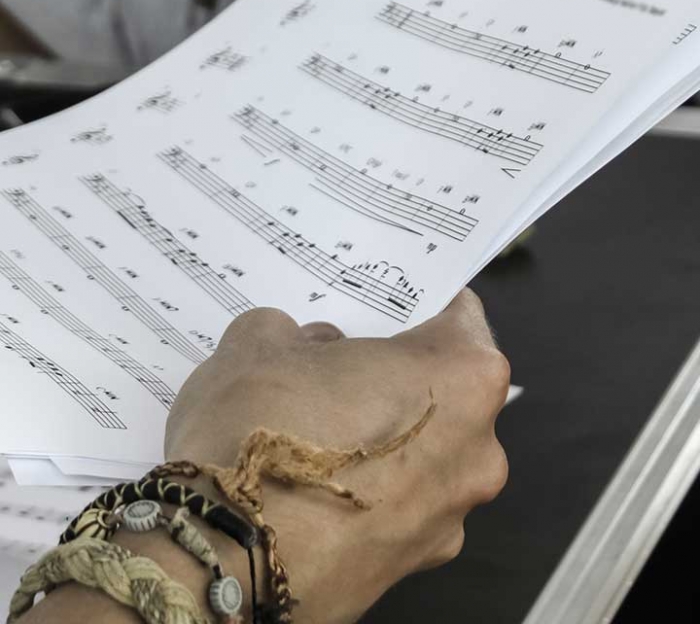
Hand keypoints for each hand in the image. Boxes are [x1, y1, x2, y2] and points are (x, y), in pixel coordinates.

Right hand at [165, 289, 509, 623]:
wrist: (223, 564)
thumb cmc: (258, 434)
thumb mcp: (257, 345)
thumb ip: (292, 329)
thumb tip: (312, 348)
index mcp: (461, 376)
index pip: (458, 316)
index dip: (417, 306)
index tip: (385, 312)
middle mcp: (478, 449)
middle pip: (443, 389)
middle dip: (394, 375)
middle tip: (335, 371)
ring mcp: (452, 515)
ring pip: (424, 451)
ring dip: (384, 438)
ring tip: (316, 436)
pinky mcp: (416, 564)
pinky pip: (401, 506)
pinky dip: (370, 492)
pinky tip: (314, 490)